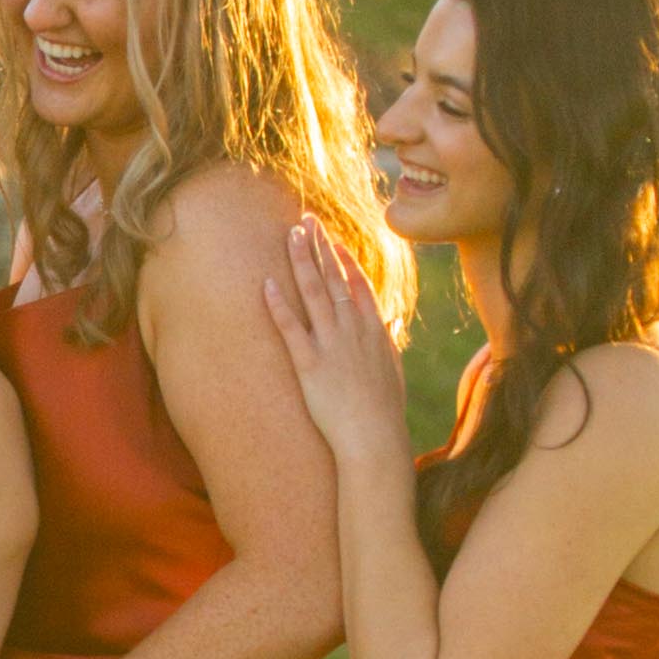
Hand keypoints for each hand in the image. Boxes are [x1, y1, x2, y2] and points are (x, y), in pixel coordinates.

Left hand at [262, 220, 412, 472]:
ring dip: (301, 261)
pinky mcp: (309, 365)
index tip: (333, 239)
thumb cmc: (384, 411)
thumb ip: (387, 342)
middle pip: (334, 278)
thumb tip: (389, 324)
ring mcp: (331, 344)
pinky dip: (279, 305)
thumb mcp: (392, 370)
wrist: (375, 438)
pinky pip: (291, 328)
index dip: (344, 258)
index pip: (358, 283)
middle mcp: (353, 330)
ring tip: (289, 235)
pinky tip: (267, 284)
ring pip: (314, 293)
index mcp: (374, 330)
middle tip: (307, 220)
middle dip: (320, 247)